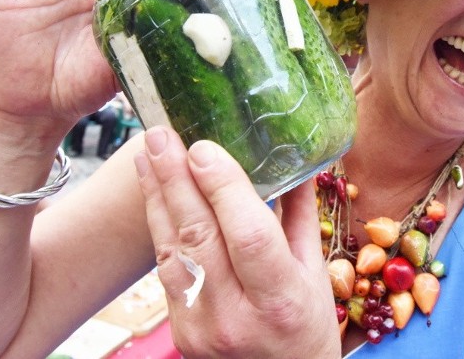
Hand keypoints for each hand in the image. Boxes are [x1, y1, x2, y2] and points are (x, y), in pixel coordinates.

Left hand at [135, 127, 339, 357]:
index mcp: (280, 300)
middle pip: (199, 237)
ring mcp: (200, 327)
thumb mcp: (315, 274)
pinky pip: (166, 267)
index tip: (204, 148)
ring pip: (171, 250)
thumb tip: (296, 160)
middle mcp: (235, 317)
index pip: (249, 236)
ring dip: (156, 196)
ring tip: (148, 153)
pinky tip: (155, 192)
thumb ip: (301, 216)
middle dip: (175, 179)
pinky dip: (160, 224)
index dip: (224, 188)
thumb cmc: (306, 329)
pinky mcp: (179, 329)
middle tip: (160, 134)